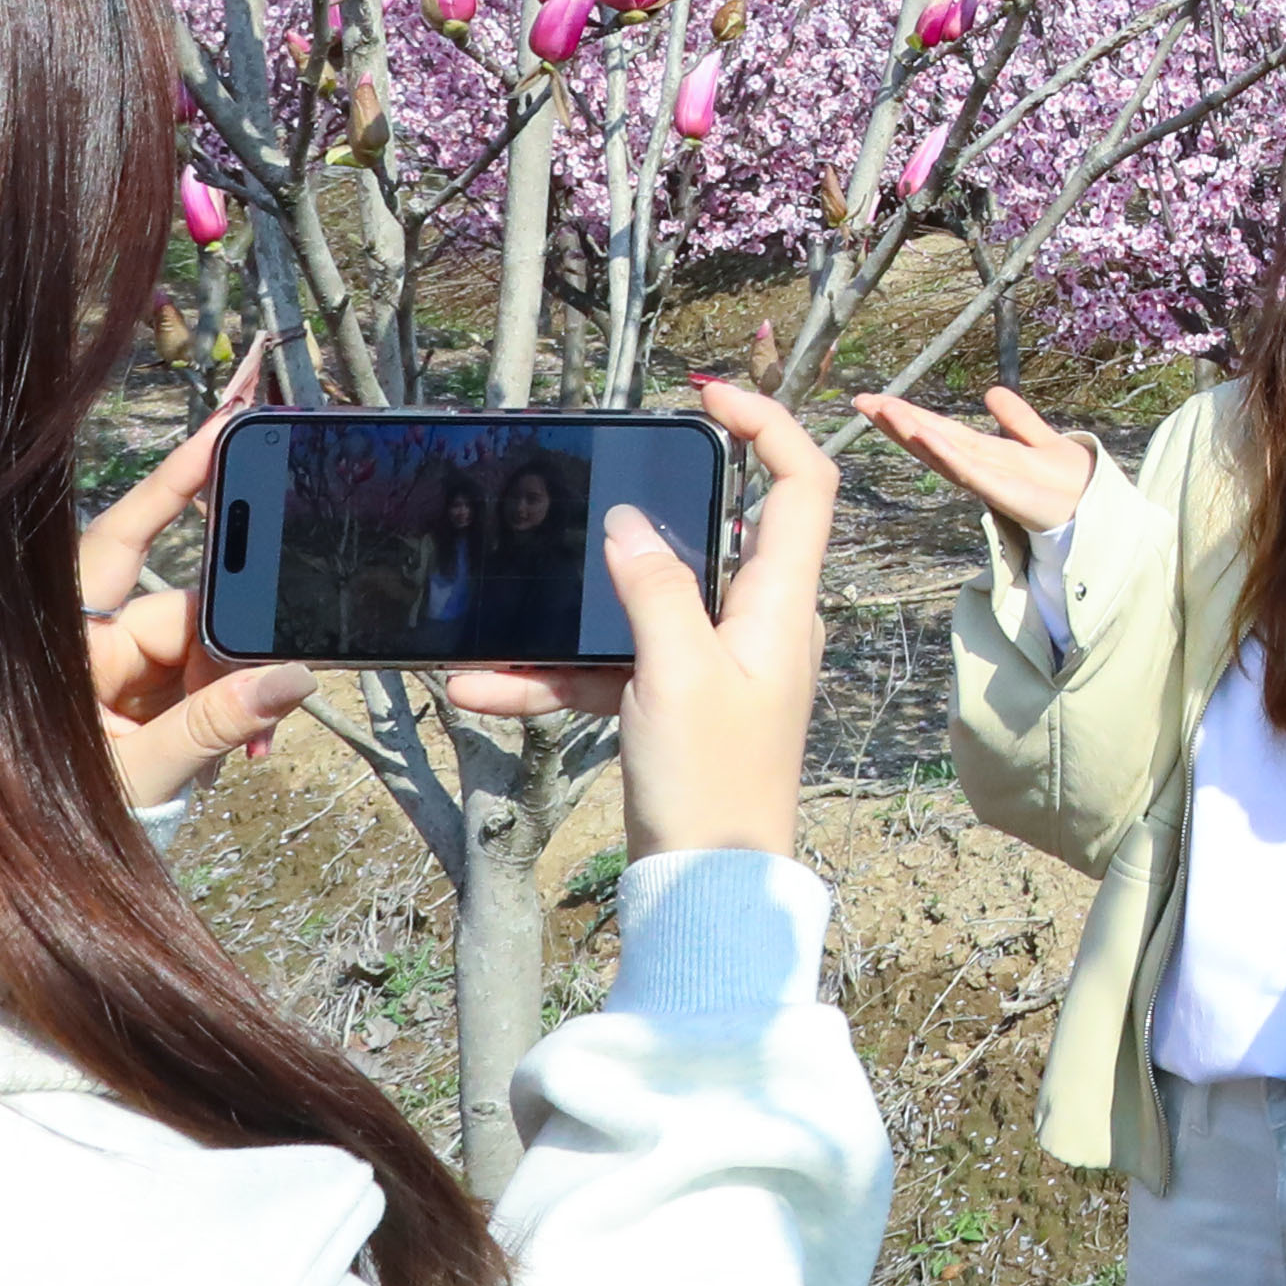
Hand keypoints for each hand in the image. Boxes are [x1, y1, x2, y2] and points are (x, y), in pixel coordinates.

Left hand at [80, 362, 297, 814]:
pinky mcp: (142, 711)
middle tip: (282, 685)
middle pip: (188, 613)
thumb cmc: (45, 822)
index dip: (175, 483)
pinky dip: (230, 718)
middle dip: (239, 649)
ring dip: (239, 699)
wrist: (21, 880)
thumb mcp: (137, 777)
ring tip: (251, 752)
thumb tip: (291, 678)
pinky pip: (203, 693)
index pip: (127, 541)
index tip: (225, 429)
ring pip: (205, 657)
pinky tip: (244, 753)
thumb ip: (213, 727)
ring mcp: (118, 680)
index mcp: (69, 644)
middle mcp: (93, 649)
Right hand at [457, 379, 833, 859]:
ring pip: (640, 608)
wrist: (707, 890)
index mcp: (782, 601)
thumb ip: (656, 588)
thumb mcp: (678, 672)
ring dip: (570, 616)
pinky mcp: (676, 703)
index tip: (706, 395)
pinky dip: (555, 675)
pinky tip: (481, 687)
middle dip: (643, 513)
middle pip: (711, 533)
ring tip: (494, 623)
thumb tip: (631, 523)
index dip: (767, 425)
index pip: (803, 483)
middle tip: (588, 487)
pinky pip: (612, 668)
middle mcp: (759, 621)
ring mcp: (717, 662)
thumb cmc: (715, 782)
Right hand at [852, 378, 1097, 538]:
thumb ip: (1018, 419)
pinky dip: (947, 455)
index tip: (877, 399)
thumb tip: (992, 392)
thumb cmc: (1073, 485)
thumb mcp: (1042, 440)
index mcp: (987, 454)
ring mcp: (991, 482)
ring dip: (914, 434)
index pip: (940, 430)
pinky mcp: (1006, 494)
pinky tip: (925, 436)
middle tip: (862, 401)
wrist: (1102, 514)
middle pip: (933, 441)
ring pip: (944, 454)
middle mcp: (982, 468)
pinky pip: (972, 472)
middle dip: (898, 422)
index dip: (909, 415)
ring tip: (884, 411)